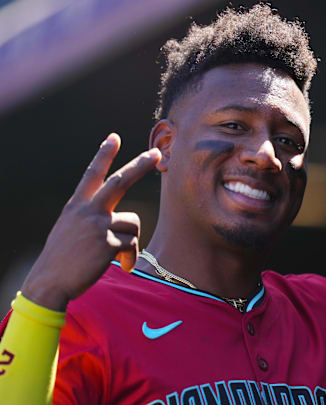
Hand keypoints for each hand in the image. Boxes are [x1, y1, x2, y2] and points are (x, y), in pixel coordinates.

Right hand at [20, 134, 160, 310]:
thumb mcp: (71, 230)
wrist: (50, 282)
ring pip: (133, 224)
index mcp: (77, 206)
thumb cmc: (63, 259)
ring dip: (131, 242)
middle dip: (140, 166)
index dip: (104, 155)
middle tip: (156, 154)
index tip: (114, 137)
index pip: (92, 174)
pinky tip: (120, 266)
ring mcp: (98, 226)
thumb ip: (92, 218)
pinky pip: (132, 245)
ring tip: (118, 256)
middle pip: (120, 182)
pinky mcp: (107, 244)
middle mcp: (88, 211)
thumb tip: (123, 221)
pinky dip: (130, 257)